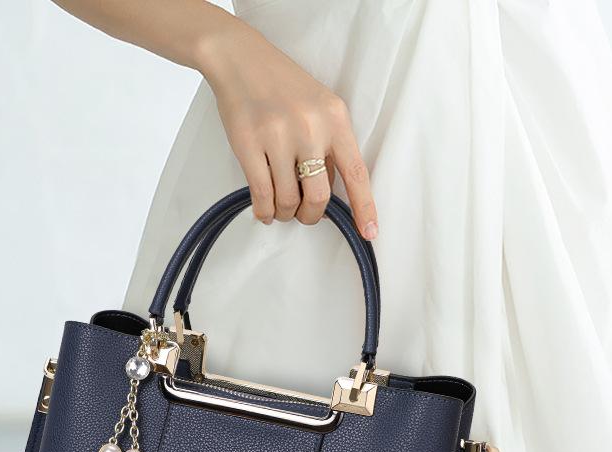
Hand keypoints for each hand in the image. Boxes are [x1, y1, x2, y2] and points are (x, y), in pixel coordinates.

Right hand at [198, 26, 377, 239]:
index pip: (357, 172)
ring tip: (280, 208)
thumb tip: (330, 194)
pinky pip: (262, 195)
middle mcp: (310, 128)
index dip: (364, 207)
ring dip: (284, 213)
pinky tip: (264, 211)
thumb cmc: (283, 86)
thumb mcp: (320, 108)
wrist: (241, 60)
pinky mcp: (249, 146)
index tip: (369, 232)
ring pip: (288, 199)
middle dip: (311, 215)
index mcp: (335, 119)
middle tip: (303, 214)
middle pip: (319, 196)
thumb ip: (330, 147)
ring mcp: (279, 137)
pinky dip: (264, 211)